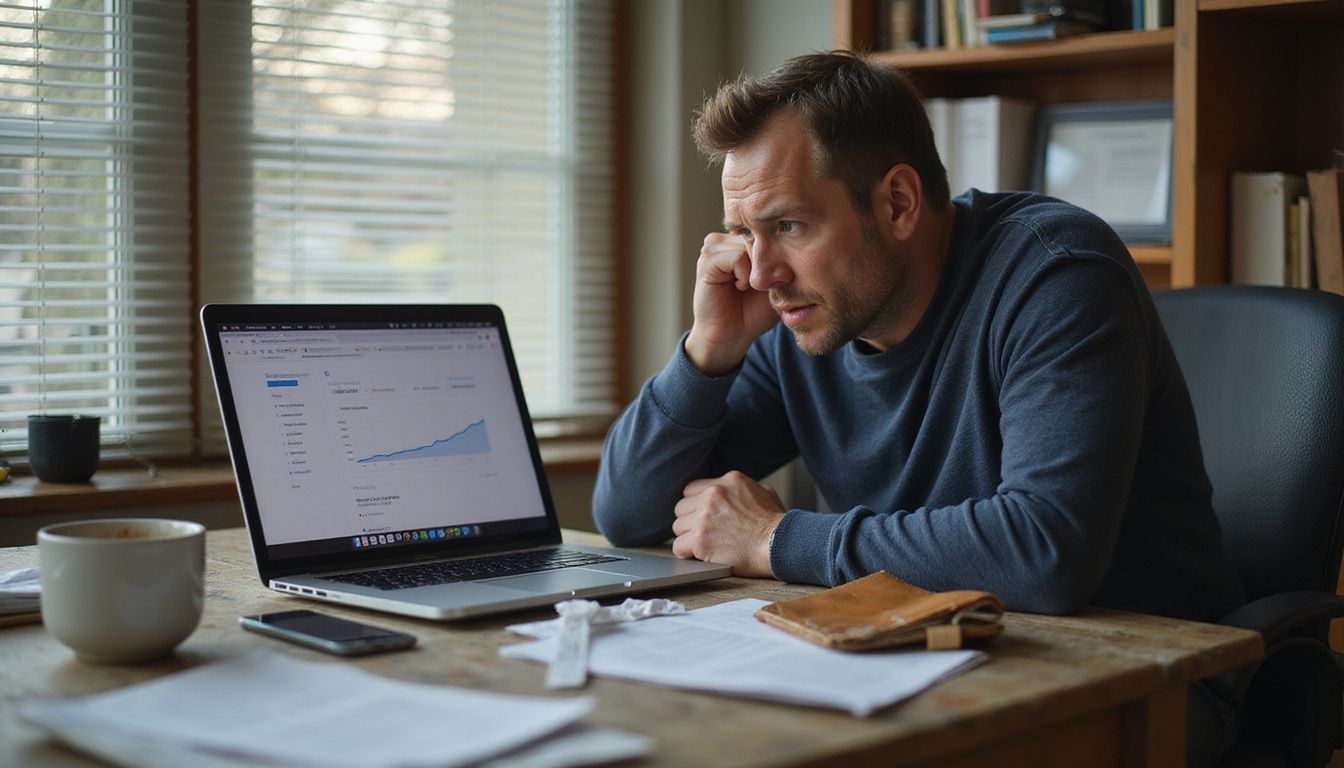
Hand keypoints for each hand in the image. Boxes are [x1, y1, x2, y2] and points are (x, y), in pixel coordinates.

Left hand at [672, 471, 783, 576]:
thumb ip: (742, 489)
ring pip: (678, 527)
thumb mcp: (763, 492)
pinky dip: (686, 553)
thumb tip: (732, 492)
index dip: (695, 505)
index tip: (701, 516)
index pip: (691, 489)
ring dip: (688, 537)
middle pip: (681, 508)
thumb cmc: (776, 524)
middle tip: (702, 533)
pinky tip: (698, 555)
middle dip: (689, 521)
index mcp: (728, 481)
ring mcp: (704, 516)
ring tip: (704, 545)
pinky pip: (678, 546)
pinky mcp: (700, 539)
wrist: (779, 545)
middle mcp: (713, 495)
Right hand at [685, 233, 777, 376]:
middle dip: (769, 261)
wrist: (733, 334)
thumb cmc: (754, 310)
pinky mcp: (707, 261)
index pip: (767, 229)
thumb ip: (783, 258)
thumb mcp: (777, 281)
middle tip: (766, 285)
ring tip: (748, 287)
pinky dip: (745, 276)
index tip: (781, 276)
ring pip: (749, 244)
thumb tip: (792, 237)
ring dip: (757, 271)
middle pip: (759, 235)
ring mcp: (714, 248)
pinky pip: (737, 258)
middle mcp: (726, 239)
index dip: (779, 251)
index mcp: (741, 240)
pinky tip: (739, 287)